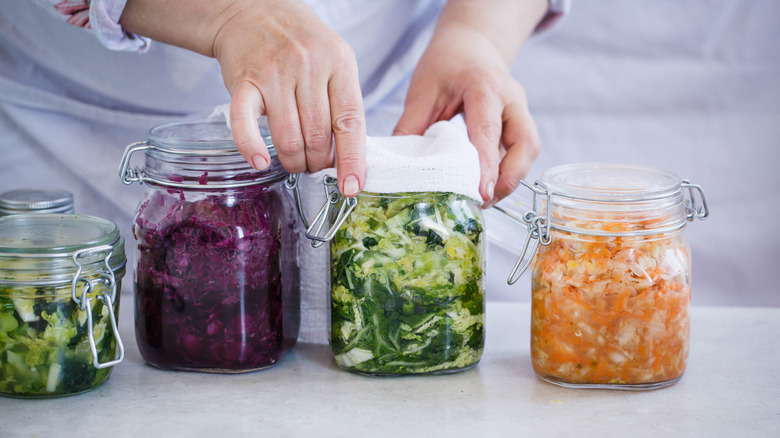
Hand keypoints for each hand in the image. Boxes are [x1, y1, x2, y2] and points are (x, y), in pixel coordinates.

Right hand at [121, 0, 366, 195]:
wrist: (253, 10)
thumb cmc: (301, 43)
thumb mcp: (335, 61)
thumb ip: (343, 103)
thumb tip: (348, 158)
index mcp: (339, 63)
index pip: (350, 122)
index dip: (352, 159)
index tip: (351, 186)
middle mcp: (308, 66)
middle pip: (318, 136)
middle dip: (318, 162)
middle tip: (315, 165)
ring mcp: (274, 73)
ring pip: (288, 138)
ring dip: (293, 161)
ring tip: (295, 162)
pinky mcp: (244, 81)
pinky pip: (245, 124)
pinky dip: (251, 148)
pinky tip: (259, 161)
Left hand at [394, 25, 539, 207]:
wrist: (470, 46)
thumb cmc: (445, 66)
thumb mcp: (422, 92)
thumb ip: (410, 128)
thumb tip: (398, 169)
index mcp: (483, 86)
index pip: (488, 130)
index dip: (486, 165)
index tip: (481, 193)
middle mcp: (511, 97)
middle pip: (525, 144)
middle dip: (508, 178)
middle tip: (482, 201)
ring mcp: (522, 109)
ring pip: (530, 150)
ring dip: (511, 178)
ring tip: (483, 198)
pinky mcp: (522, 121)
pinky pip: (523, 151)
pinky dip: (509, 171)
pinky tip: (488, 184)